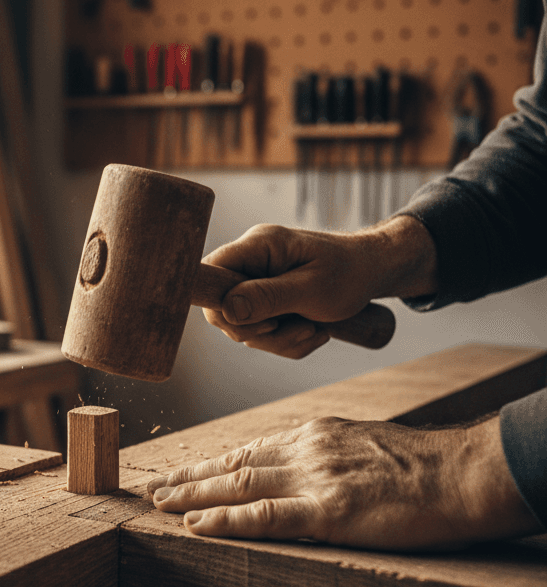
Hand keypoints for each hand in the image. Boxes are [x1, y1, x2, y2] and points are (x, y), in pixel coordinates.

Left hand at [147, 415, 540, 550]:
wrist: (462, 473)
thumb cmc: (420, 465)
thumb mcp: (363, 446)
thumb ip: (325, 456)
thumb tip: (299, 470)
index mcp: (313, 436)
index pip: (248, 450)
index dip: (210, 464)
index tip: (182, 473)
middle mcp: (305, 451)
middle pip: (233, 465)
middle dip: (189, 479)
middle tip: (153, 490)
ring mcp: (315, 479)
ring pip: (238, 486)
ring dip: (194, 497)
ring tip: (160, 506)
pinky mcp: (331, 511)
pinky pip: (267, 516)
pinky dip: (227, 521)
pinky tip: (198, 525)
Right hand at [203, 216, 436, 358]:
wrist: (376, 272)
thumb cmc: (351, 273)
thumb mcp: (312, 289)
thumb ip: (267, 297)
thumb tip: (226, 310)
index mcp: (258, 246)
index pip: (209, 273)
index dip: (220, 305)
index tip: (261, 322)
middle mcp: (250, 261)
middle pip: (223, 310)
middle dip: (261, 332)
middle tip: (299, 327)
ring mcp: (256, 281)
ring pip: (244, 327)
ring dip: (280, 340)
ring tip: (314, 329)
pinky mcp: (265, 299)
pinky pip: (261, 333)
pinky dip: (287, 341)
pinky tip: (313, 330)